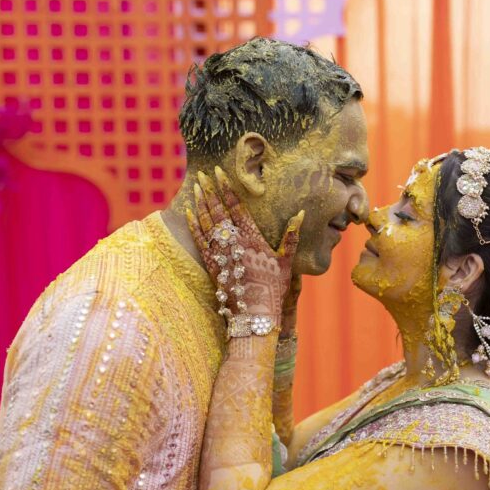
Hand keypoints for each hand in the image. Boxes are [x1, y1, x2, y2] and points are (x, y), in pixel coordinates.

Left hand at [187, 167, 302, 329]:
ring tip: (196, 187)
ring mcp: (222, 254)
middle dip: (210, 191)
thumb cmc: (274, 290)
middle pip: (220, 211)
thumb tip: (301, 213)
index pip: (238, 208)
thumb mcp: (287, 263)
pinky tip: (189, 213)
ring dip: (201, 204)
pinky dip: (194, 226)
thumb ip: (292, 237)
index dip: (228, 189)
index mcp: (254, 239)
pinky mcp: (213, 266)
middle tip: (203, 174)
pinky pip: (200, 241)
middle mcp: (236, 244)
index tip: (220, 173)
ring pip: (208, 223)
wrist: (255, 316)